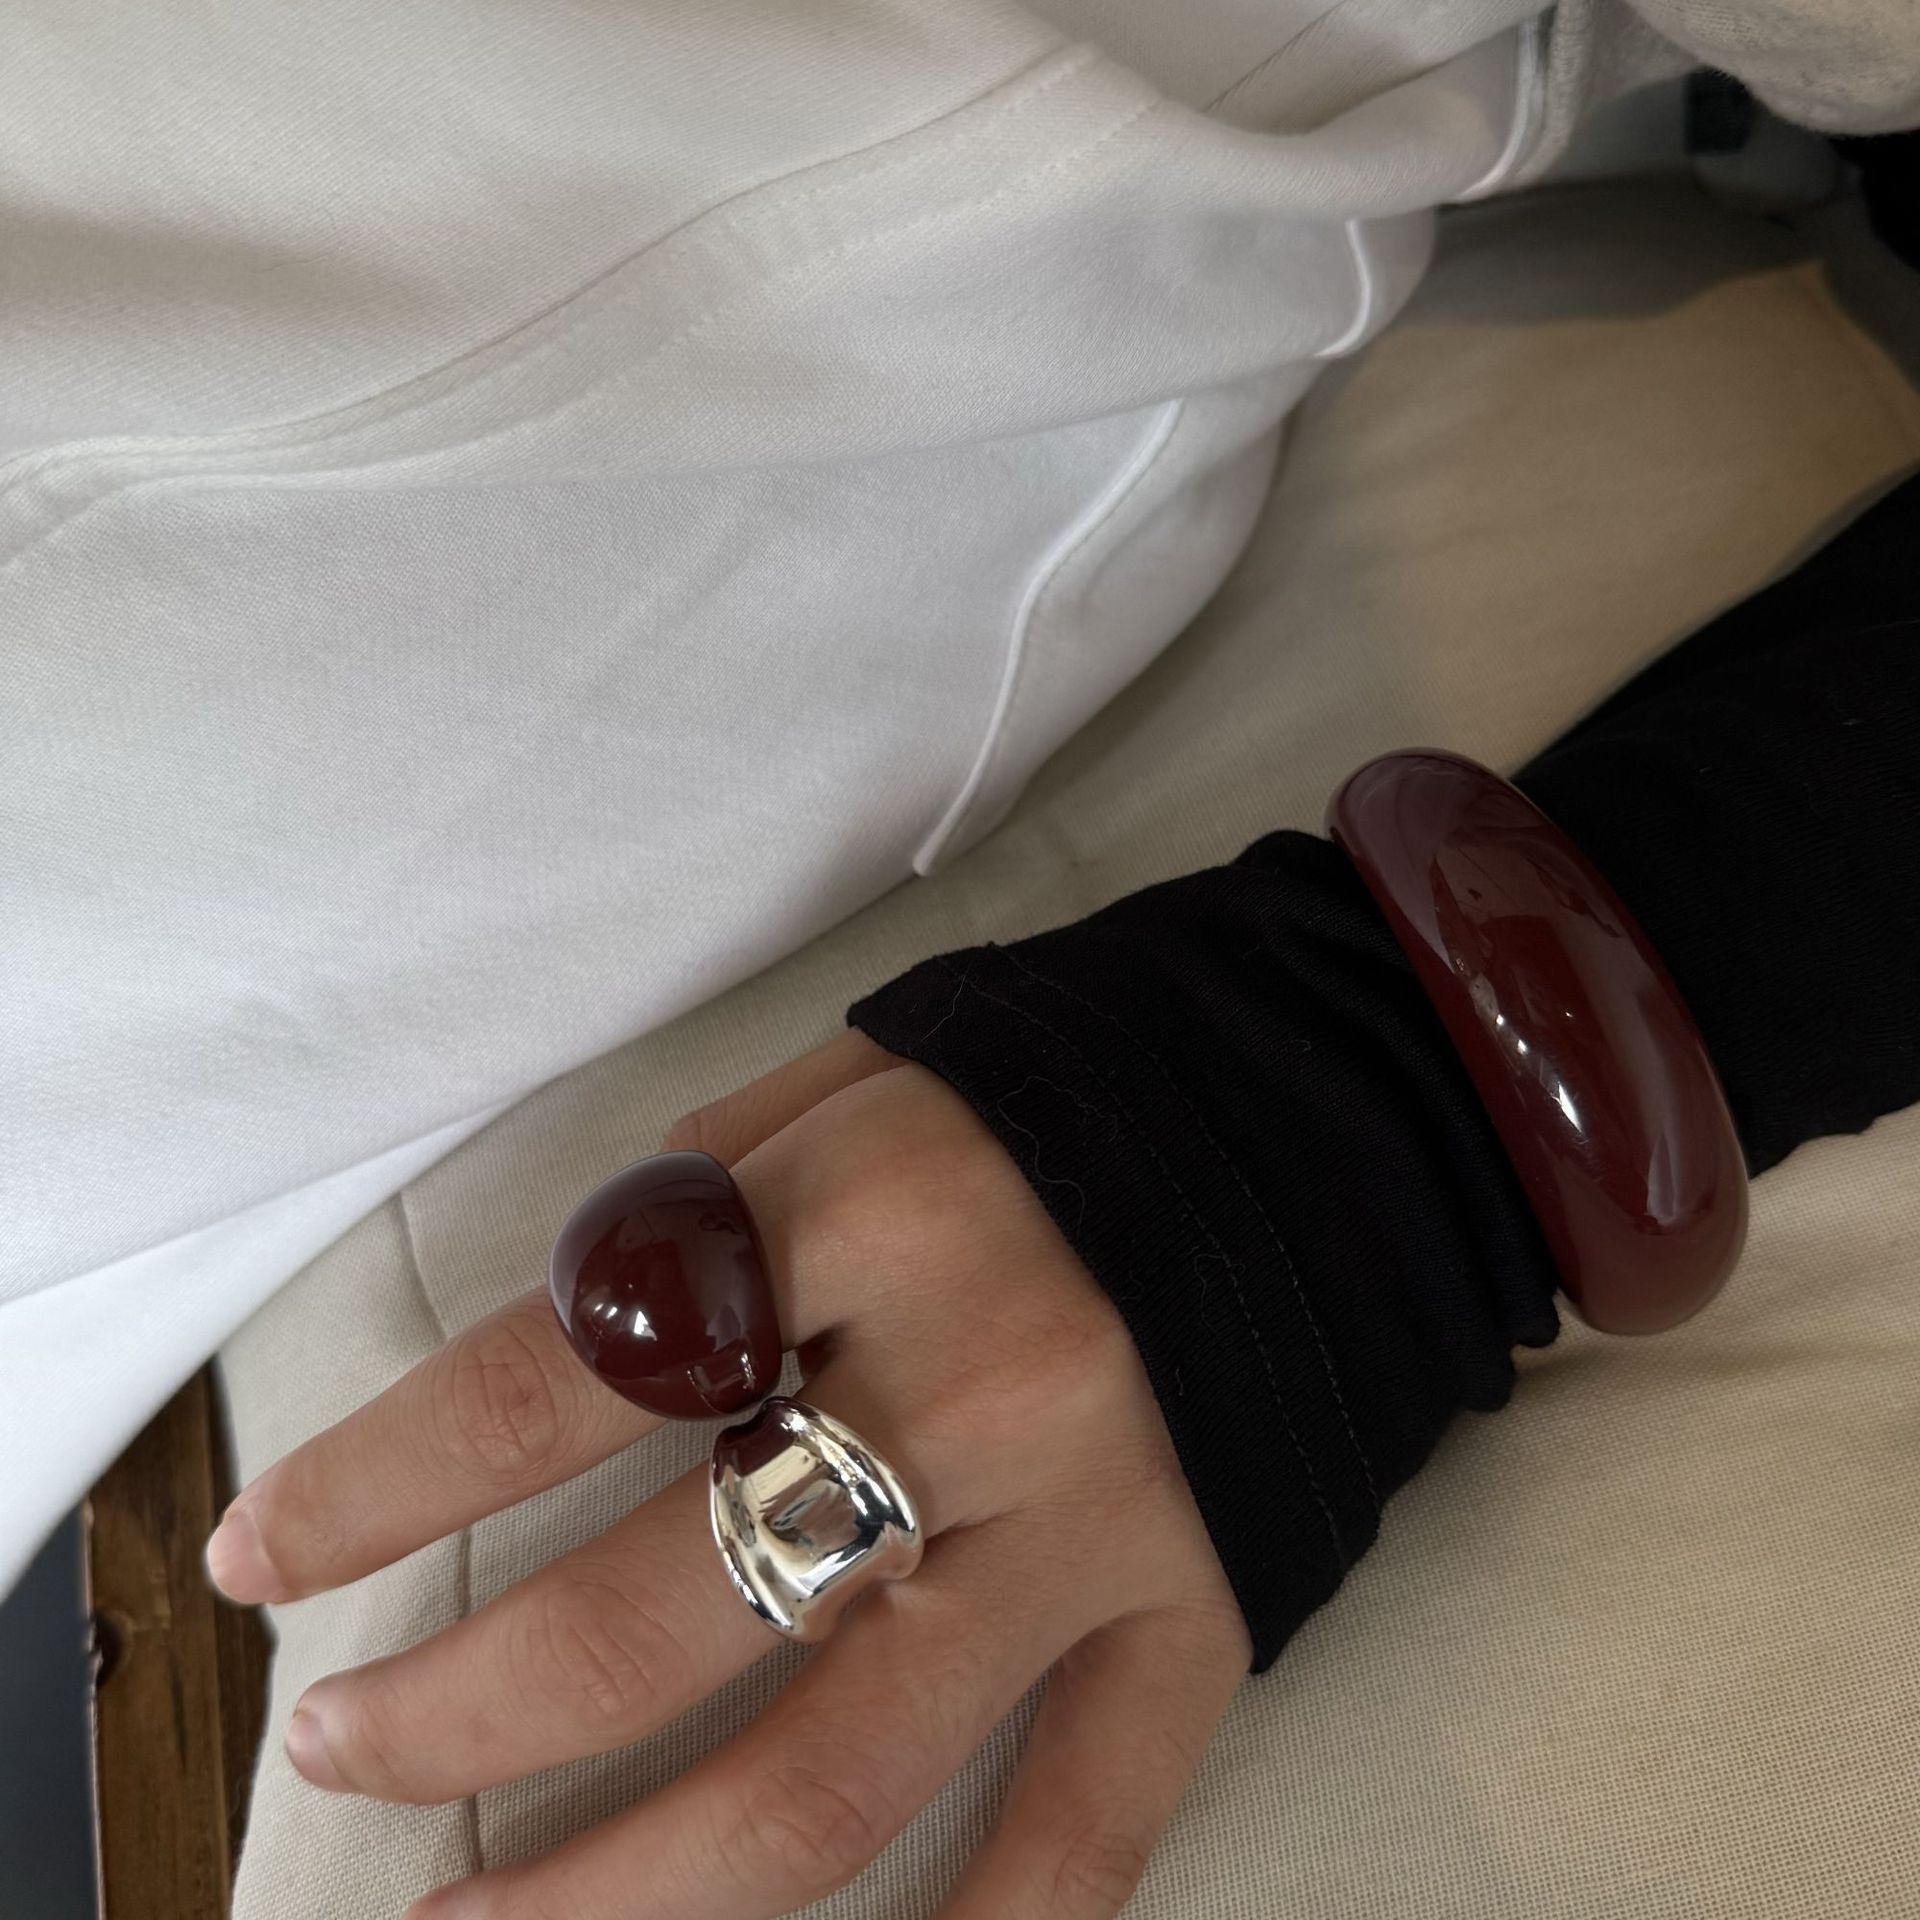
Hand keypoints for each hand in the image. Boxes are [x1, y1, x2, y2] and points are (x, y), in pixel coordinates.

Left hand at [207, 1031, 1248, 1918]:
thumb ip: (689, 1213)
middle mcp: (974, 1378)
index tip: (266, 1560)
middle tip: (347, 1743)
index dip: (379, 1486)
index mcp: (865, 1209)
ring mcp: (1094, 1517)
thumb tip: (543, 1370)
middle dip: (456, 1714)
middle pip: (659, 1616)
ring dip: (622, 1895)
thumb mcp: (844, 1080)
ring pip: (831, 1775)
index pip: (557, 1381)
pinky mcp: (1202, 1603)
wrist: (1322, 1093)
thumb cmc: (1049, 1085)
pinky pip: (1087, 1820)